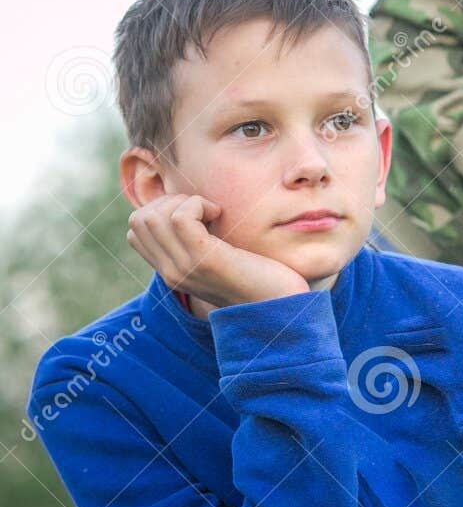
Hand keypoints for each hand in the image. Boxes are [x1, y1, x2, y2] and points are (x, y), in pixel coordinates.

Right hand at [126, 194, 310, 309]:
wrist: (283, 306)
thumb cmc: (260, 276)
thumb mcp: (219, 259)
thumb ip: (198, 242)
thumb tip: (189, 208)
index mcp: (172, 272)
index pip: (135, 231)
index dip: (159, 210)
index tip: (193, 214)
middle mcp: (171, 272)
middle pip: (139, 219)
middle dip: (168, 201)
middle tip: (202, 210)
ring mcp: (185, 267)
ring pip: (153, 216)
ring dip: (183, 201)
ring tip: (211, 212)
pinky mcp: (206, 260)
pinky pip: (180, 218)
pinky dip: (198, 204)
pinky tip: (219, 214)